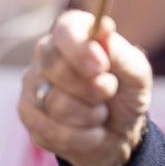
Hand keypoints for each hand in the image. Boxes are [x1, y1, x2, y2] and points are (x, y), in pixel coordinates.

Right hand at [18, 10, 152, 165]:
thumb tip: (103, 28)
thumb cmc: (126, 95)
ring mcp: (33, 84)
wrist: (118, 133)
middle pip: (55, 67)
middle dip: (92, 89)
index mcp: (74, 33)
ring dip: (91, 115)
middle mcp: (47, 54)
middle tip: (109, 91)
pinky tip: (90, 132)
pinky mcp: (28, 115)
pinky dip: (81, 137)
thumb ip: (121, 52)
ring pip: (56, 103)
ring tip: (100, 113)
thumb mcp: (136, 73)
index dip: (81, 50)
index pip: (65, 30)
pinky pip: (52, 131)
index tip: (102, 67)